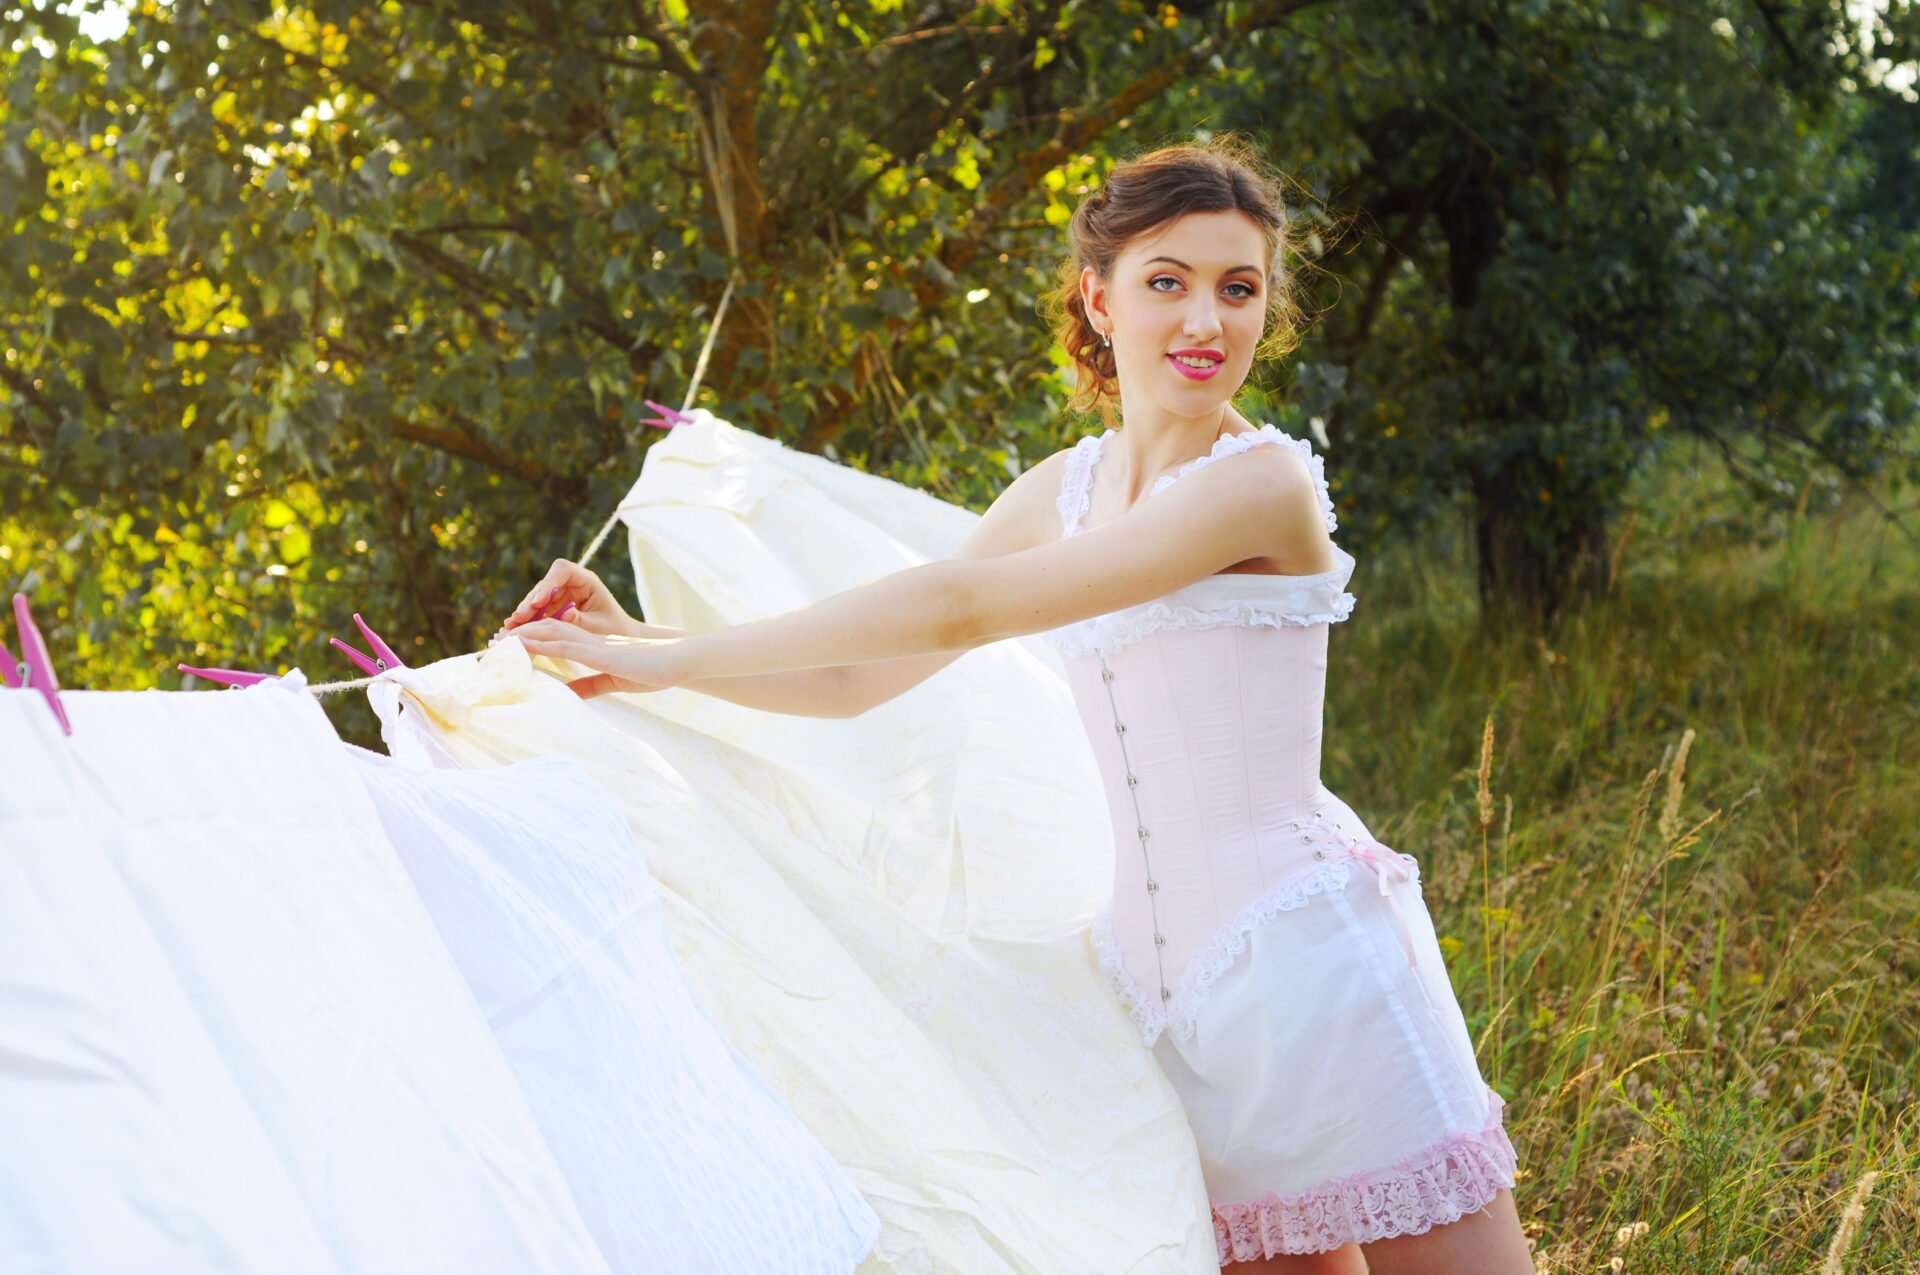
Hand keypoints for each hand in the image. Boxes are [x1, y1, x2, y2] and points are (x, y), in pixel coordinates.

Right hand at [496, 558, 635, 641]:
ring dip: (524, 613)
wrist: (619, 638)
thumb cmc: (615, 629)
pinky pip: (537, 612)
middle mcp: (571, 584)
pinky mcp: (553, 608)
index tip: (538, 601)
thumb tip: (565, 614)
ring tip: (511, 626)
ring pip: (536, 599)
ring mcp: (560, 595)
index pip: (562, 570)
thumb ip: (582, 620)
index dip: (547, 583)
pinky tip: (514, 629)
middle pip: (544, 585)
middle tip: (517, 618)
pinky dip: (527, 621)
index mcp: (586, 580)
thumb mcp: (600, 626)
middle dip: (530, 602)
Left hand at [511, 619, 692, 697]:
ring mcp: (596, 644)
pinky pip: (566, 645)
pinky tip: (524, 644)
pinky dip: (542, 644)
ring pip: (551, 634)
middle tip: (493, 642)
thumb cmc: (656, 670)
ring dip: (523, 636)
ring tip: (499, 640)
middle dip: (519, 636)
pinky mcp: (603, 652)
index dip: (531, 642)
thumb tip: (567, 693)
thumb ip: (590, 685)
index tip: (508, 649)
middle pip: (547, 632)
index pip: (556, 640)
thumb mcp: (616, 681)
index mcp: (594, 647)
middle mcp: (591, 641)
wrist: (681, 660)